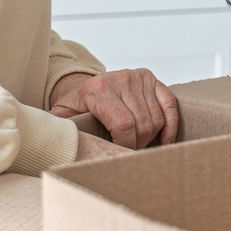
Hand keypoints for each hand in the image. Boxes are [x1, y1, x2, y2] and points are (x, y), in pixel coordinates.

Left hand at [49, 68, 180, 149]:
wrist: (83, 86)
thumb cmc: (76, 107)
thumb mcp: (61, 117)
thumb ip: (59, 129)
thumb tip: (59, 146)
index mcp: (98, 90)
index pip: (124, 125)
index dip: (126, 145)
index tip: (120, 153)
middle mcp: (120, 79)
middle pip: (142, 123)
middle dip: (138, 143)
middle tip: (128, 150)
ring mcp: (137, 77)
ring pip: (156, 118)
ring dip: (151, 137)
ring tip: (138, 143)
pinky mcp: (150, 78)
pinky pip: (169, 104)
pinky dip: (170, 124)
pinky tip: (165, 139)